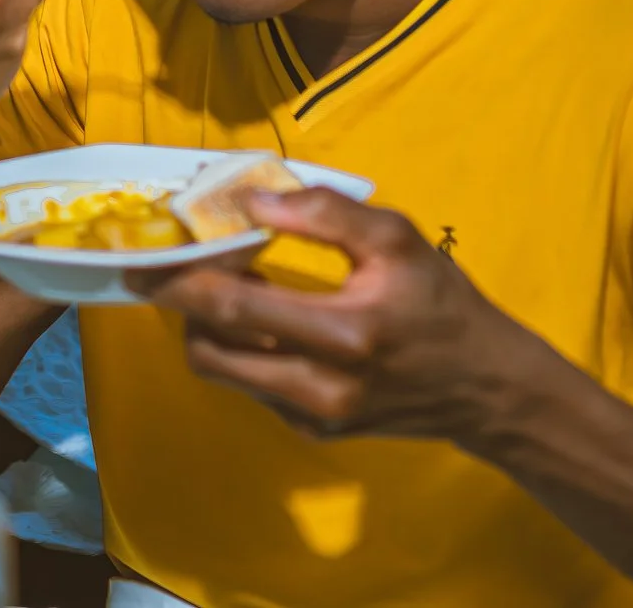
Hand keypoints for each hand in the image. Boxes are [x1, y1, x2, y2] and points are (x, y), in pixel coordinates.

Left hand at [134, 188, 554, 445]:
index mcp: (345, 333)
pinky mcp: (312, 431)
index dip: (180, 278)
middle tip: (163, 267)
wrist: (487, 389)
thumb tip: (252, 200)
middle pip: (210, 348)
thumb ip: (325, 214)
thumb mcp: (397, 241)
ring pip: (222, 372)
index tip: (145, 252)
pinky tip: (261, 322)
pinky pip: (251, 386)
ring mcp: (313, 415)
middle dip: (176, 305)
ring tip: (219, 289)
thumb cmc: (442, 304)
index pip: (234, 306)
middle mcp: (321, 385)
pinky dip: (241, 352)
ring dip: (204, 329)